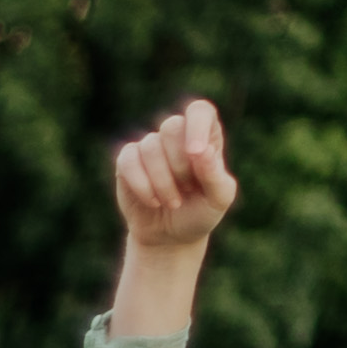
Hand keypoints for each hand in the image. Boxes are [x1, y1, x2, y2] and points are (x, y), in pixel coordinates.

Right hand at [114, 100, 236, 253]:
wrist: (172, 236)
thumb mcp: (218, 198)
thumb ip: (215, 174)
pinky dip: (141, 184)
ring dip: (163, 182)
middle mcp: (177, 135)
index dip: (196, 126)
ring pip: (150, 147)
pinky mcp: (127, 162)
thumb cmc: (201, 212)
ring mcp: (150, 147)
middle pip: (171, 126)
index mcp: (205, 135)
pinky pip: (128, 160)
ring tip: (173, 202)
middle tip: (187, 188)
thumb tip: (201, 151)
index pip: (199, 110)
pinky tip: (153, 201)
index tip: (196, 153)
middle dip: (179, 164)